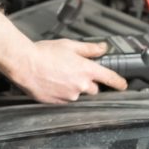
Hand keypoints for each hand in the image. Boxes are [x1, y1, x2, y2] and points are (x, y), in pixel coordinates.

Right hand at [11, 39, 127, 104]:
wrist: (25, 64)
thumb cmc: (44, 53)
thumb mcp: (69, 45)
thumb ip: (89, 49)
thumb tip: (102, 48)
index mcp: (86, 70)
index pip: (110, 78)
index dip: (119, 82)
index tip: (123, 84)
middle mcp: (80, 86)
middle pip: (93, 88)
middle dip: (88, 82)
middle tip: (74, 71)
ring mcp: (69, 96)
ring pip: (77, 93)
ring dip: (73, 86)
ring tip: (58, 74)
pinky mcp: (58, 102)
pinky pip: (65, 99)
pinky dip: (62, 92)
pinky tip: (52, 81)